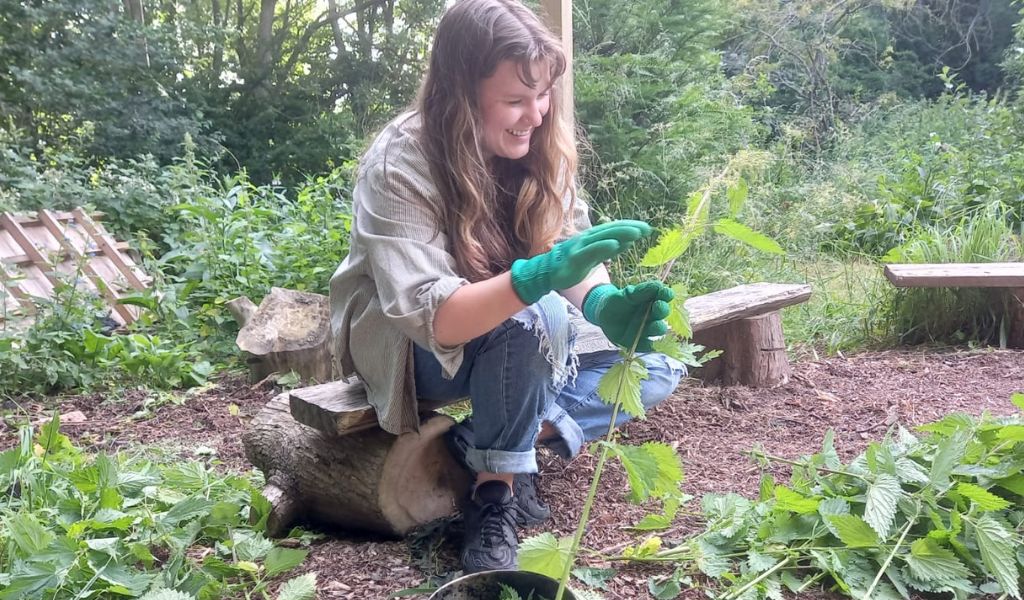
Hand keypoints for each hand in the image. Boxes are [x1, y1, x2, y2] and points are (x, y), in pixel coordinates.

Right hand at [510, 220, 651, 304]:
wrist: (546, 273)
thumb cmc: (571, 264)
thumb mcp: (594, 257)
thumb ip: (609, 250)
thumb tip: (628, 242)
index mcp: (592, 238)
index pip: (614, 229)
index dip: (631, 227)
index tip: (647, 228)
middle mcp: (587, 239)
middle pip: (612, 230)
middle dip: (630, 228)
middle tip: (648, 228)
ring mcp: (581, 247)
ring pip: (604, 237)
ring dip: (621, 233)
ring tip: (637, 232)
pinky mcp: (576, 257)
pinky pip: (592, 250)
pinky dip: (604, 246)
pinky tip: (616, 244)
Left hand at [582, 281, 672, 350]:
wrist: (603, 314)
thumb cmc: (617, 301)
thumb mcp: (627, 295)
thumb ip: (641, 291)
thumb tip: (658, 285)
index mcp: (653, 300)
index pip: (663, 296)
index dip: (666, 295)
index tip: (666, 293)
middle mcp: (654, 315)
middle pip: (662, 313)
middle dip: (662, 310)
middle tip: (659, 306)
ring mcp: (648, 329)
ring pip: (657, 329)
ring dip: (658, 327)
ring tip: (656, 325)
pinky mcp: (640, 342)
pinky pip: (647, 345)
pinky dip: (650, 345)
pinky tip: (651, 344)